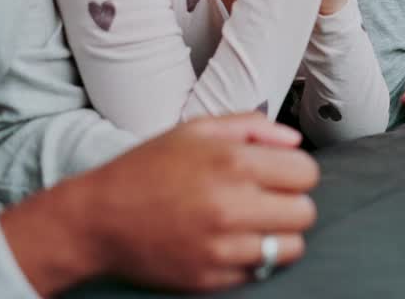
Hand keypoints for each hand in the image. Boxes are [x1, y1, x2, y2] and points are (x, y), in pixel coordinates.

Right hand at [3, 113, 319, 293]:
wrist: (97, 218)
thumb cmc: (147, 169)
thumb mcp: (196, 130)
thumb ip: (252, 127)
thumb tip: (293, 140)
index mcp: (233, 162)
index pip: (307, 173)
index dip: (295, 172)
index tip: (278, 175)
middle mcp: (232, 205)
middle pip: (305, 213)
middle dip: (290, 204)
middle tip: (266, 200)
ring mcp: (222, 246)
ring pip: (290, 247)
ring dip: (277, 235)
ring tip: (252, 224)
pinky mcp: (211, 277)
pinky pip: (259, 271)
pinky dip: (250, 258)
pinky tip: (229, 242)